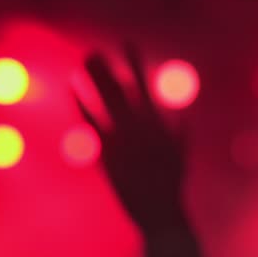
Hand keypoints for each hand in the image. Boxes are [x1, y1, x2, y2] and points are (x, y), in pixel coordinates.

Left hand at [77, 46, 190, 237]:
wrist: (162, 213)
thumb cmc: (172, 188)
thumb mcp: (182, 158)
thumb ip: (181, 134)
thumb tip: (184, 117)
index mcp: (158, 125)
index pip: (144, 87)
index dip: (134, 64)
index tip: (126, 43)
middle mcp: (141, 128)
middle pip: (121, 92)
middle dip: (107, 71)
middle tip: (93, 51)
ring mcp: (125, 140)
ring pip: (107, 102)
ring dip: (95, 80)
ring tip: (84, 61)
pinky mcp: (110, 155)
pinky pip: (93, 125)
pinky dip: (83, 106)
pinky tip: (73, 89)